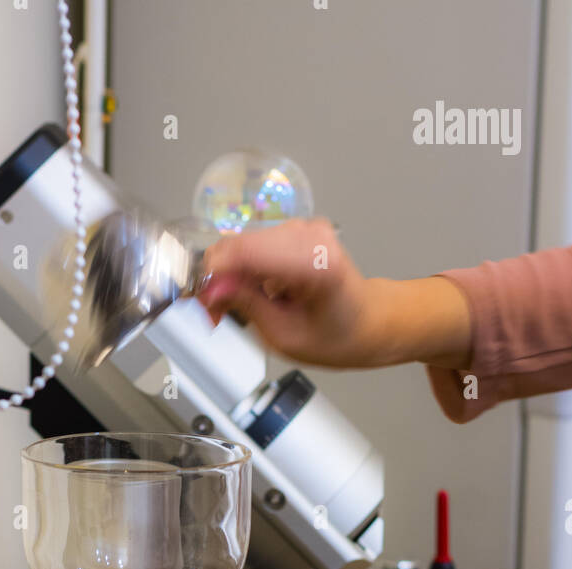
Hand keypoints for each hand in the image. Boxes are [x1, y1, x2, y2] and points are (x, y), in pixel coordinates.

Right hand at [198, 217, 470, 371]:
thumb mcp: (284, 336)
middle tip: (215, 314)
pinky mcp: (295, 230)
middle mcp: (309, 236)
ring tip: (238, 309)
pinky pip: (253, 245)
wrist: (368, 321)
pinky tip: (252, 293)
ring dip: (229, 276)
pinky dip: (243, 270)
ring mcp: (303, 228)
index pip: (243, 251)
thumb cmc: (337, 334)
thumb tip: (210, 288)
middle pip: (238, 245)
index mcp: (313, 263)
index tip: (203, 304)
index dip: (213, 276)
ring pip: (241, 245)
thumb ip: (246, 305)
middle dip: (218, 279)